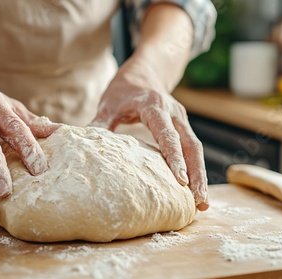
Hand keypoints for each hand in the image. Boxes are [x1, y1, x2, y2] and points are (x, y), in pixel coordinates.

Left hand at [92, 56, 208, 210]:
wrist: (144, 73)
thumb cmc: (123, 90)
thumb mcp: (108, 103)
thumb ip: (99, 123)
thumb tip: (79, 143)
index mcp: (154, 105)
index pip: (167, 134)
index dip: (174, 157)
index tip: (180, 180)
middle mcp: (173, 113)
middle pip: (190, 145)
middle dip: (197, 173)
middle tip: (199, 201)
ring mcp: (181, 120)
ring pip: (196, 149)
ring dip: (200, 175)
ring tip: (202, 203)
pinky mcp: (183, 127)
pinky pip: (192, 149)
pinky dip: (195, 169)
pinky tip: (195, 188)